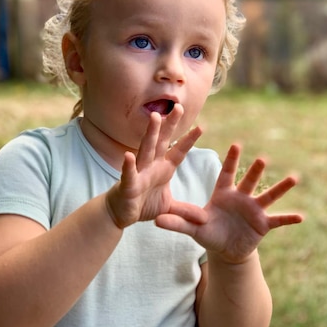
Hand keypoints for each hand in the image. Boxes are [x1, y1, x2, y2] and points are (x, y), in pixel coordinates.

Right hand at [105, 104, 207, 228]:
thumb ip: (186, 211)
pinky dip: (128, 165)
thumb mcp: (169, 208)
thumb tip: (205, 219)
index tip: (201, 126)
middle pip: (163, 141)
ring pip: (146, 149)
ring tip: (155, 117)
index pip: (179, 151)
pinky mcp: (128, 185)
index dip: (189, 140)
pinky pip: (128, 174)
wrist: (121, 214)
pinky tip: (128, 155)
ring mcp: (139, 172)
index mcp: (163, 168)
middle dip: (170, 125)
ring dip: (151, 133)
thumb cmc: (144, 204)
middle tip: (179, 107)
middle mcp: (152, 165)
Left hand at [156, 144, 302, 263]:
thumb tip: (155, 220)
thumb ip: (177, 222)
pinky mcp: (263, 224)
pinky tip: (302, 217)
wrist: (225, 248)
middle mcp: (241, 197)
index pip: (227, 173)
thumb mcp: (193, 228)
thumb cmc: (208, 232)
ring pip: (268, 195)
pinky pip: (278, 220)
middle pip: (249, 181)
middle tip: (263, 159)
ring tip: (294, 178)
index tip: (238, 144)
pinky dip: (289, 219)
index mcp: (224, 193)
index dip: (233, 160)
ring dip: (280, 188)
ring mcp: (254, 209)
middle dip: (256, 171)